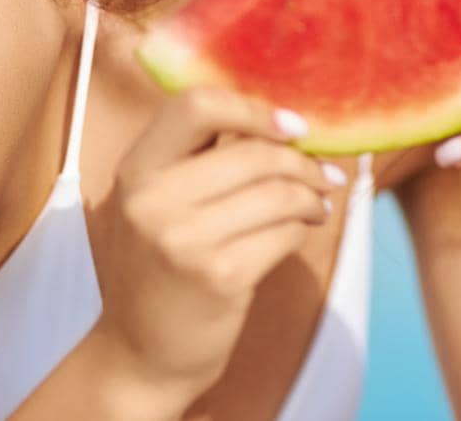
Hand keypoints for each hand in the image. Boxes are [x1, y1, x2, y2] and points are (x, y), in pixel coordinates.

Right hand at [93, 87, 346, 401]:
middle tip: (325, 172)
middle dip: (302, 161)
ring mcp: (182, 240)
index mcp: (135, 169)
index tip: (293, 126)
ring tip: (319, 202)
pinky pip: (285, 233)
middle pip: (254, 152)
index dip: (254, 108)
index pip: (197, 106)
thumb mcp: (157, 203)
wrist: (139, 353)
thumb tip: (287, 121)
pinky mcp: (218, 276)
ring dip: (313, 195)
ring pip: (278, 192)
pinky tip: (304, 229)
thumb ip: (199, 158)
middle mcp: (150, 200)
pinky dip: (302, 228)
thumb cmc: (161, 266)